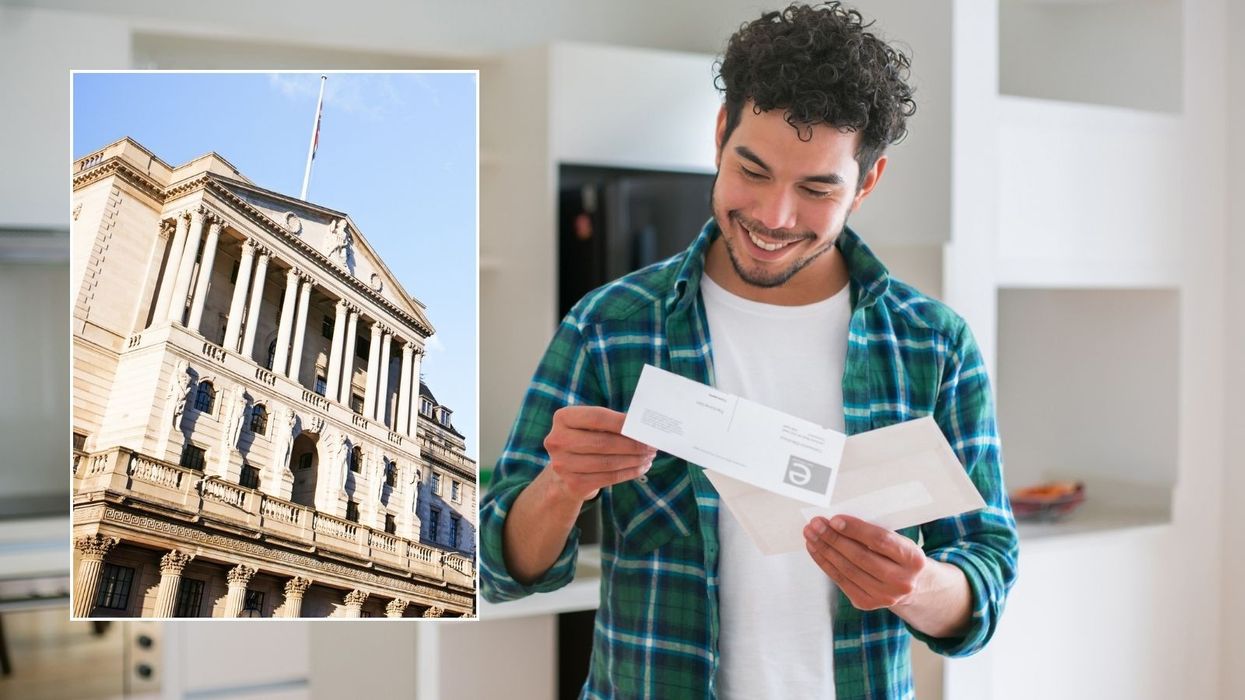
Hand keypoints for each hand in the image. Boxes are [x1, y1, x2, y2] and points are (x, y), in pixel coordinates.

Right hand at [541, 406, 656, 503]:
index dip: (623, 423)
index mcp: (562, 418)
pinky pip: (608, 478)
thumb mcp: (593, 425)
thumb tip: (643, 426)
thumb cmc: (587, 439)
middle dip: (633, 444)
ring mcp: (562, 464)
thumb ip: (613, 423)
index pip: (597, 417)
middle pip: (603, 442)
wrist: (566, 469)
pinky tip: (640, 467)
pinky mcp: (573, 484)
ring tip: (649, 456)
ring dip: (634, 460)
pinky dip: (629, 473)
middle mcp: (557, 440)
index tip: (643, 426)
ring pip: (608, 462)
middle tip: (651, 445)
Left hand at [803, 515, 926, 610]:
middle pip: (860, 556)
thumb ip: (875, 533)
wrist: (914, 588)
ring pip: (847, 570)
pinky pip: (841, 580)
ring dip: (825, 550)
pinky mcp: (867, 603)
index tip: (835, 520)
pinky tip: (816, 550)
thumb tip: (838, 522)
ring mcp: (884, 596)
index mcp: (913, 559)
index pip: (880, 541)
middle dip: (834, 538)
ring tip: (811, 535)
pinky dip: (825, 563)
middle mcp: (901, 581)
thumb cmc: (900, 557)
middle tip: (816, 524)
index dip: (855, 530)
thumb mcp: (899, 542)